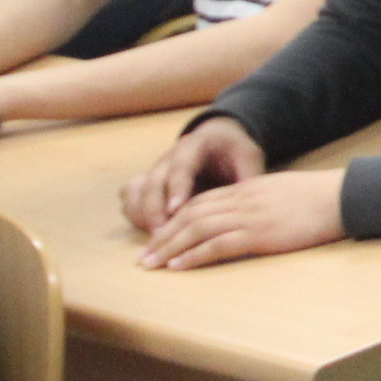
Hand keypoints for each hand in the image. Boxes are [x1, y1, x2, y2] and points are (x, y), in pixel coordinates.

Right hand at [122, 117, 270, 236]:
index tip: (175, 210)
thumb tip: (250, 206)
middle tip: (161, 236)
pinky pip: (130, 197)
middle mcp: (169, 157)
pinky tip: (150, 233)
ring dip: (142, 216)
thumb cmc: (235, 151)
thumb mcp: (248, 157)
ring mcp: (155, 169)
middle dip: (154, 210)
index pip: (181, 166)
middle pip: (153, 182)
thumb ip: (247, 178)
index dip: (177, 188)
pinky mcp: (148, 182)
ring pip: (136, 191)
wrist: (218, 139)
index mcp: (194, 146)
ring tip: (156, 240)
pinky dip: (135, 214)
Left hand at [136, 166, 347, 270]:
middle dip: (163, 236)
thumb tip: (247, 217)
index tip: (159, 237)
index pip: (200, 202)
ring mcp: (249, 216)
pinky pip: (218, 244)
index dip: (175, 220)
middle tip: (144, 257)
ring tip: (151, 265)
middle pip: (190, 215)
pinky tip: (178, 266)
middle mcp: (242, 200)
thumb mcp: (283, 193)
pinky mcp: (259, 233)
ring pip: (197, 229)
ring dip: (169, 248)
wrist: (342, 196)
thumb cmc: (321, 198)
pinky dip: (194, 255)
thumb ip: (260, 202)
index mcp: (247, 188)